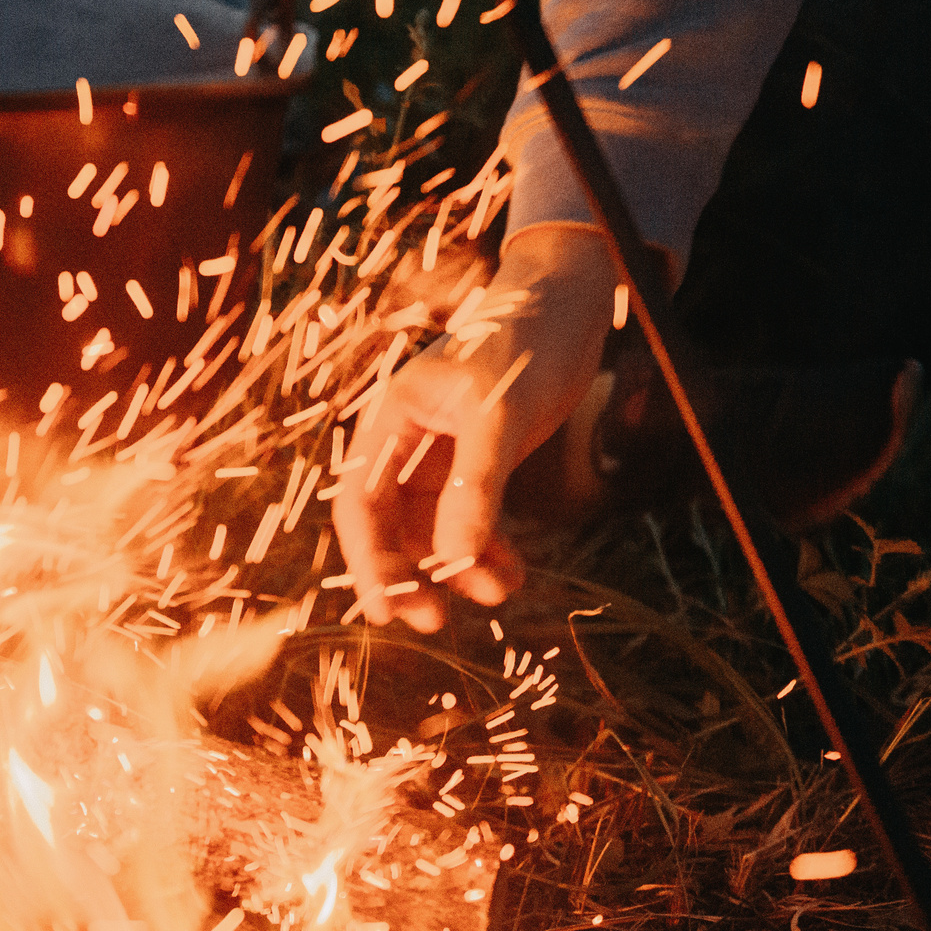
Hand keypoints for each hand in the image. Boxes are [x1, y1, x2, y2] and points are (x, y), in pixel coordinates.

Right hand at [332, 223, 621, 632]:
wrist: (570, 308)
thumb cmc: (526, 343)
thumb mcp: (500, 417)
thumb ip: (475, 490)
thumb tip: (454, 562)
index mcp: (391, 420)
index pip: (360, 503)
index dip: (368, 560)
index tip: (385, 610)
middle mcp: (406, 442)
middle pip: (389, 526)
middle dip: (410, 575)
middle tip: (434, 622)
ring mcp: (440, 456)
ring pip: (432, 531)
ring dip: (457, 567)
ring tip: (498, 592)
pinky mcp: (476, 464)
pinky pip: (469, 521)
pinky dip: (487, 550)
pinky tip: (511, 573)